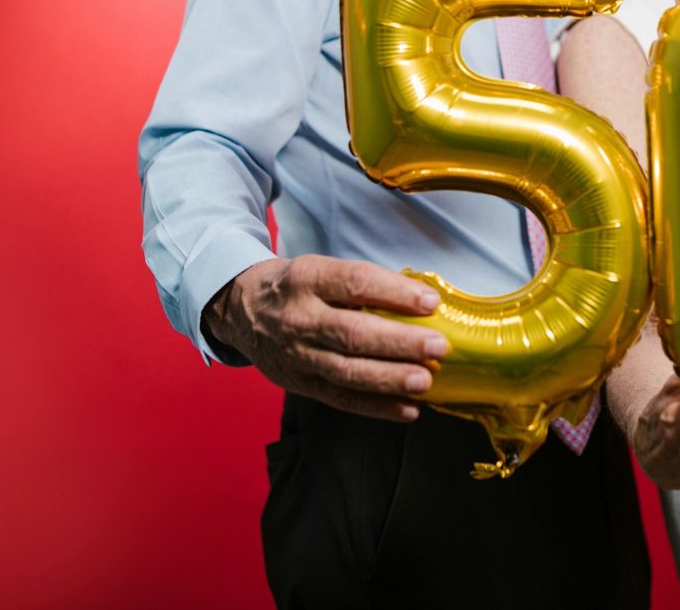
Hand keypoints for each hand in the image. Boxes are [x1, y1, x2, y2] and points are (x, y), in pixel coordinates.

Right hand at [204, 255, 448, 421]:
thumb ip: (362, 285)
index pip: (356, 283)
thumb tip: (420, 301)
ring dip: (390, 379)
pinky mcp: (300, 383)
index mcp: (307, 279)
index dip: (395, 293)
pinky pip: (341, 399)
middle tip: (438, 347)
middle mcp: (299, 318)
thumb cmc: (296, 286)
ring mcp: (297, 355)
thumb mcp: (320, 269)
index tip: (430, 302)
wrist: (241, 309)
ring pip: (347, 371)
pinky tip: (408, 410)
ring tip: (425, 381)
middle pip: (353, 333)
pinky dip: (376, 407)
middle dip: (399, 342)